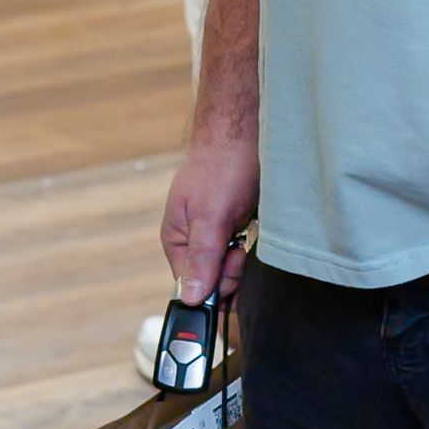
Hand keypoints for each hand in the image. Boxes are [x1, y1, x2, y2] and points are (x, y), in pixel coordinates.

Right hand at [161, 130, 258, 303]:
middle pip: (214, 280)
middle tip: (239, 242)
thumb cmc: (222, 167)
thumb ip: (201, 259)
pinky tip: (251, 225)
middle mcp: (192, 240)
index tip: (231, 263)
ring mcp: (213, 231)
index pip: (192, 287)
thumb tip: (189, 299)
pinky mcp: (233, 223)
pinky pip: (241, 249)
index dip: (215, 284)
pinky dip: (249, 243)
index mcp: (177, 240)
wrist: (244, 130)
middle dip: (232, 268)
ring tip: (244, 228)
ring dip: (242, 256)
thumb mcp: (210, 217)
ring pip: (231, 266)